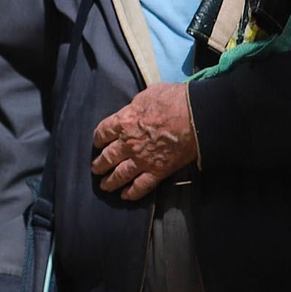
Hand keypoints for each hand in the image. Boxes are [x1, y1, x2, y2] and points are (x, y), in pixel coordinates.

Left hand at [91, 82, 196, 199]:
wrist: (195, 116)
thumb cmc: (174, 100)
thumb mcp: (146, 95)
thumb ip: (135, 107)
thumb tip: (134, 110)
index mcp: (124, 121)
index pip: (103, 132)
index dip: (98, 139)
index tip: (97, 143)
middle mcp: (128, 143)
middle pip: (108, 156)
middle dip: (99, 164)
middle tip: (95, 168)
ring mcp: (142, 159)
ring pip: (120, 174)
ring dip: (110, 181)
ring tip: (104, 185)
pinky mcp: (158, 171)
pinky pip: (141, 186)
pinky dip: (132, 193)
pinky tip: (125, 196)